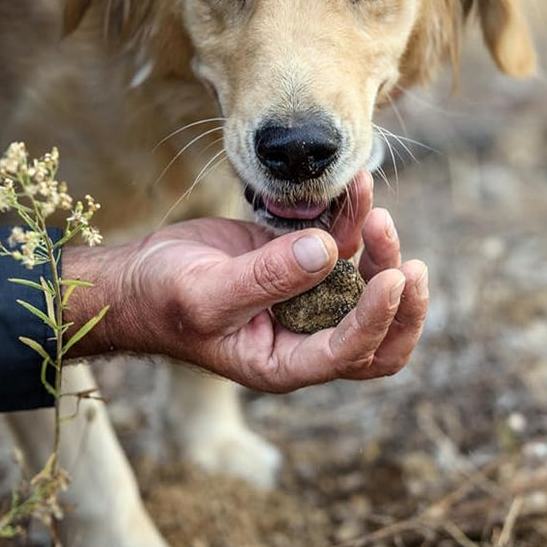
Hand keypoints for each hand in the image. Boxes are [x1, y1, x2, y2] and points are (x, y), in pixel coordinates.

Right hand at [64, 172, 427, 391]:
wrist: (137, 277)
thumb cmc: (162, 298)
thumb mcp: (208, 293)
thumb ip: (266, 277)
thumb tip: (327, 249)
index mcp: (285, 363)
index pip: (350, 353)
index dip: (378, 320)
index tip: (392, 277)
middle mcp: (306, 336)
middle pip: (379, 335)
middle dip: (401, 302)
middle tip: (409, 263)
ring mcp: (308, 298)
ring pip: (368, 283)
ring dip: (381, 249)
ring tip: (373, 207)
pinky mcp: (302, 261)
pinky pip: (344, 242)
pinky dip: (357, 216)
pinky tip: (360, 183)